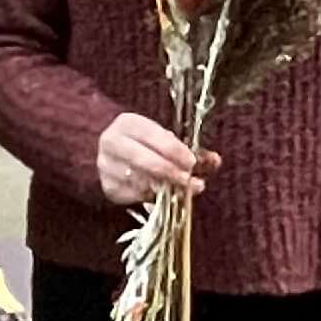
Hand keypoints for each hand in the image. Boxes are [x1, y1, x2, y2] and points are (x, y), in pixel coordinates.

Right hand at [95, 112, 214, 208]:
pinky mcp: (107, 186)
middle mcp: (112, 142)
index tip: (191, 162)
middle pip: (143, 159)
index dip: (174, 150)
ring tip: (182, 191)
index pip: (152, 134)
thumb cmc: (144, 144)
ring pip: (138, 180)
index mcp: (128, 123)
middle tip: (190, 182)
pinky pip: (133, 195)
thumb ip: (189, 150)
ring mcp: (106, 165)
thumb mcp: (163, 139)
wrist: (109, 152)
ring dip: (163, 188)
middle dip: (170, 172)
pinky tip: (164, 196)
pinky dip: (151, 197)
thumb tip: (215, 160)